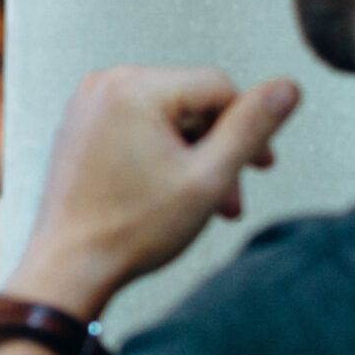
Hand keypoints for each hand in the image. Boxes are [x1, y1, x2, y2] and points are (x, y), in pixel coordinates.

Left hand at [0, 66, 299, 318]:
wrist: (66, 269)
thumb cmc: (134, 229)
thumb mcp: (208, 177)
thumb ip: (252, 128)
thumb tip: (289, 87)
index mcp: (133, 87)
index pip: (218, 87)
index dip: (249, 127)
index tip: (263, 169)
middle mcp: (104, 84)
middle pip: (191, 104)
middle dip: (219, 150)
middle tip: (235, 200)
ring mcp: (87, 107)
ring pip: (166, 121)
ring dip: (195, 160)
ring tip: (212, 208)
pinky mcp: (79, 129)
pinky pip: (136, 131)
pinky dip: (161, 159)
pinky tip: (175, 198)